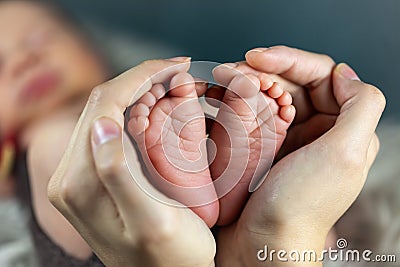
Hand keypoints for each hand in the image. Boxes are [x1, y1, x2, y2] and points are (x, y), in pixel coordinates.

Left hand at [47, 58, 215, 266]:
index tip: (176, 65)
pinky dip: (135, 110)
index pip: (106, 106)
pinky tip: (157, 108)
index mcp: (81, 183)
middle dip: (141, 79)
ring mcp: (79, 175)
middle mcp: (70, 175)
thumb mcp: (152, 222)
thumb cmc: (170, 258)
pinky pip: (110, 128)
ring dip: (138, 92)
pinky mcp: (92, 176)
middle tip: (178, 72)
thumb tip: (101, 125)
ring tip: (172, 85)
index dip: (141, 77)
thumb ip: (118, 175)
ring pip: (106, 112)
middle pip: (102, 104)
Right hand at [215, 46, 384, 265]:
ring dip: (246, 82)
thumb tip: (343, 73)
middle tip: (231, 69)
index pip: (321, 76)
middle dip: (261, 70)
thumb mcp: (346, 155)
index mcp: (343, 128)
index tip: (257, 58)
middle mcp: (318, 130)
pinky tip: (222, 98)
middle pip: (291, 82)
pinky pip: (253, 114)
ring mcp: (289, 139)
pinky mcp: (263, 148)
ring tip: (223, 79)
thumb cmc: (301, 204)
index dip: (290, 60)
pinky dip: (238, 102)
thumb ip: (361, 106)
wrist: (263, 244)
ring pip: (269, 95)